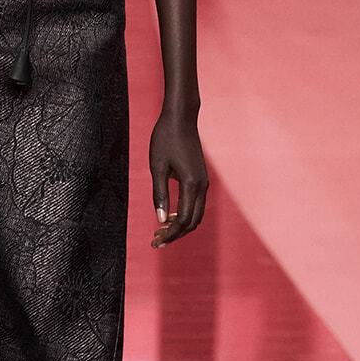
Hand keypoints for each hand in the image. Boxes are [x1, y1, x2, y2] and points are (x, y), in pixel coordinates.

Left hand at [149, 107, 206, 246]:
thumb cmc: (165, 139)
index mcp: (191, 184)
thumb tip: (160, 220)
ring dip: (180, 225)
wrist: (180, 117)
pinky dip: (185, 214)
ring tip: (160, 230)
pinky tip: (169, 215)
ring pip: (196, 214)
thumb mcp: (156, 167)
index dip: (170, 235)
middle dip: (175, 234)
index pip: (183, 220)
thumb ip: (159, 194)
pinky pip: (196, 203)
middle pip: (193, 222)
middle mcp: (202, 186)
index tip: (155, 242)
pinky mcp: (201, 177)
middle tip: (155, 240)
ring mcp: (204, 181)